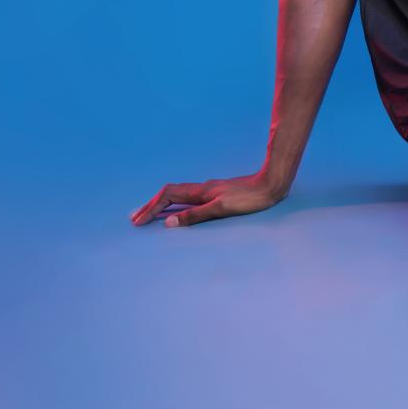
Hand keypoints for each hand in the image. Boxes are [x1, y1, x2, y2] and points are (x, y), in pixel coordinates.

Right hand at [130, 172, 285, 227]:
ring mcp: (210, 190)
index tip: (138, 222)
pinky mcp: (218, 193)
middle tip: (135, 218)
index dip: (151, 209)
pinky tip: (178, 209)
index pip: (168, 197)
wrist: (272, 185)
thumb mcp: (221, 209)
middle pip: (169, 194)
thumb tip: (168, 223)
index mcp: (201, 192)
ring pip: (179, 195)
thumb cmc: (250, 199)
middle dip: (151, 206)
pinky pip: (189, 197)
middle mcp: (203, 188)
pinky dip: (176, 204)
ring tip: (150, 214)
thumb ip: (195, 215)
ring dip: (162, 204)